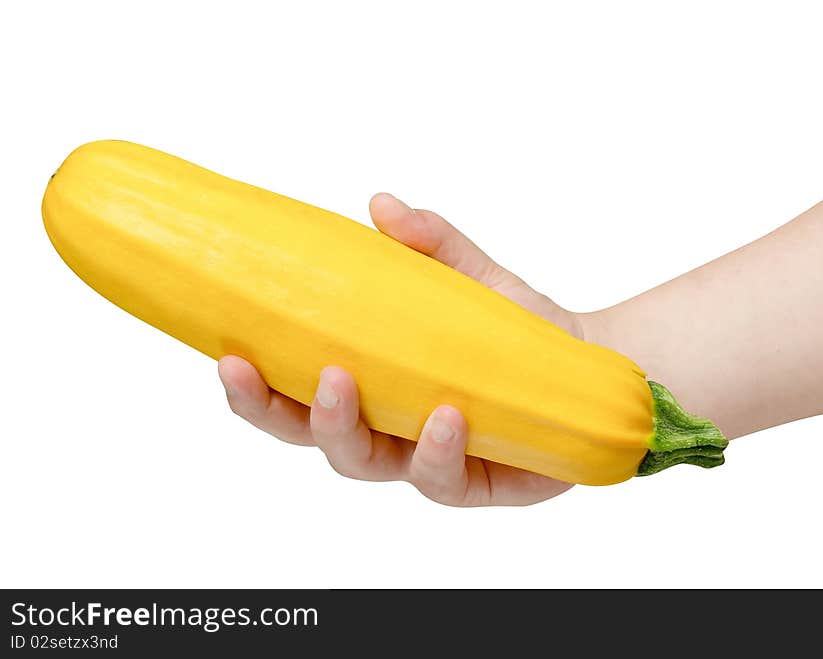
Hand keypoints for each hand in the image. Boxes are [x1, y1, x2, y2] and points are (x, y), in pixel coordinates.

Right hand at [218, 193, 582, 505]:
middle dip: (276, 412)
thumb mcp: (471, 276)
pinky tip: (446, 416)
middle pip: (313, 438)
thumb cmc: (512, 329)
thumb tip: (381, 202)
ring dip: (342, 427)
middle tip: (254, 371)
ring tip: (341, 381)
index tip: (226, 354)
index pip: (295, 397)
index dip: (254, 390)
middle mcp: (388, 431)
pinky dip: (438, 450)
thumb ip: (429, 243)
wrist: (580, 370)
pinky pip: (443, 479)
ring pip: (364, 464)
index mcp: (371, 389)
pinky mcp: (474, 484)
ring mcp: (426, 462)